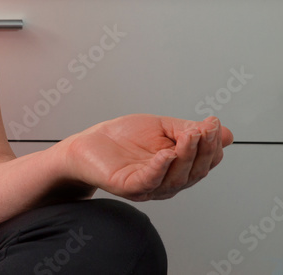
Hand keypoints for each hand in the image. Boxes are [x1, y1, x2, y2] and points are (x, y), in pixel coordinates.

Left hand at [64, 114, 232, 201]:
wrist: (86, 145)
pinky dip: (160, 168)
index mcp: (178, 168)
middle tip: (204, 130)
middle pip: (195, 171)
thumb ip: (188, 130)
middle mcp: (167, 182)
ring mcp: (149, 187)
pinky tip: (167, 154)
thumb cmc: (122, 138)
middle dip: (203, 150)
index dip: (212, 144)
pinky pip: (149, 181)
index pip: (205, 161)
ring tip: (190, 135)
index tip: (212, 124)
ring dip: (186, 156)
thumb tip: (224, 132)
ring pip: (176, 177)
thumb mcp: (160, 127)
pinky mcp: (130, 187)